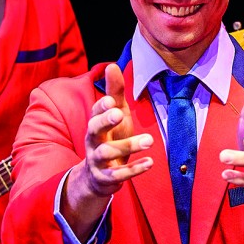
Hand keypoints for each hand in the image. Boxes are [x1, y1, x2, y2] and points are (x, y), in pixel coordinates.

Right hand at [64, 64, 153, 217]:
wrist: (97, 176)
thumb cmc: (110, 137)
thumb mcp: (114, 115)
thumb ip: (114, 92)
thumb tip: (112, 65)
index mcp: (96, 124)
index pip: (95, 112)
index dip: (101, 107)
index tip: (111, 100)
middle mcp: (93, 141)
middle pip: (94, 130)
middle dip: (105, 121)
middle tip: (119, 114)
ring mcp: (98, 160)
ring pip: (108, 153)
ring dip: (129, 146)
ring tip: (149, 140)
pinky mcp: (106, 177)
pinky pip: (118, 175)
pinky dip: (134, 169)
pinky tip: (150, 163)